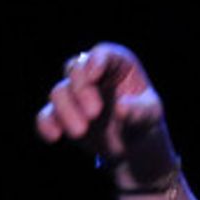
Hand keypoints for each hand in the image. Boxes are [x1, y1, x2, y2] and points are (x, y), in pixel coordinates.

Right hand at [36, 43, 173, 182]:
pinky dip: (46, 124)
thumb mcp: (152, 115)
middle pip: (75, 69)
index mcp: (117, 65)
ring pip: (59, 92)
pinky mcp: (62, 115)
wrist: (133, 146)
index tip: (93, 76)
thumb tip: (120, 109)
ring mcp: (74, 93)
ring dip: (66, 111)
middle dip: (81, 89)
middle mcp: (92, 74)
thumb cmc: (145, 120)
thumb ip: (140, 111)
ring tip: (80, 131)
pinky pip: (47, 116)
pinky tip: (53, 136)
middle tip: (94, 113)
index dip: (95, 61)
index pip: (103, 54)